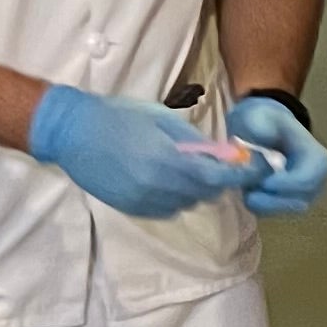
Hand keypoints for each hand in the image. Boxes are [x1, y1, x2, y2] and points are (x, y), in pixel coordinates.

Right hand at [27, 84, 249, 220]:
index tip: (256, 169)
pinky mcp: (131, 209)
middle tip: (216, 162)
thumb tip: (224, 155)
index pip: (217, 178)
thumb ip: (194, 142)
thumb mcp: (161, 119)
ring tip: (183, 167)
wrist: (70, 132)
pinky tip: (163, 178)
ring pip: (187, 204)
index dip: (241, 176)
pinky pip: (166, 209)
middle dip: (217, 180)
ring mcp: (142, 201)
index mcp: (166, 161)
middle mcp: (157, 187)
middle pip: (205, 194)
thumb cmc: (116, 117)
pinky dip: (175, 197)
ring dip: (195, 190)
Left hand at [227, 94, 326, 216]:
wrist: (263, 128)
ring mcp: (306, 195)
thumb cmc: (264, 121)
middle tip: (247, 191)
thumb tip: (260, 150)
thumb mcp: (259, 116)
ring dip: (263, 203)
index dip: (283, 185)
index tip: (259, 182)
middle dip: (270, 199)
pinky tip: (248, 191)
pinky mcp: (291, 203)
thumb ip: (259, 129)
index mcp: (318, 159)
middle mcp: (318, 181)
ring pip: (286, 211)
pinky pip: (276, 213)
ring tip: (246, 187)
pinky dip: (260, 206)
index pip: (307, 181)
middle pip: (299, 202)